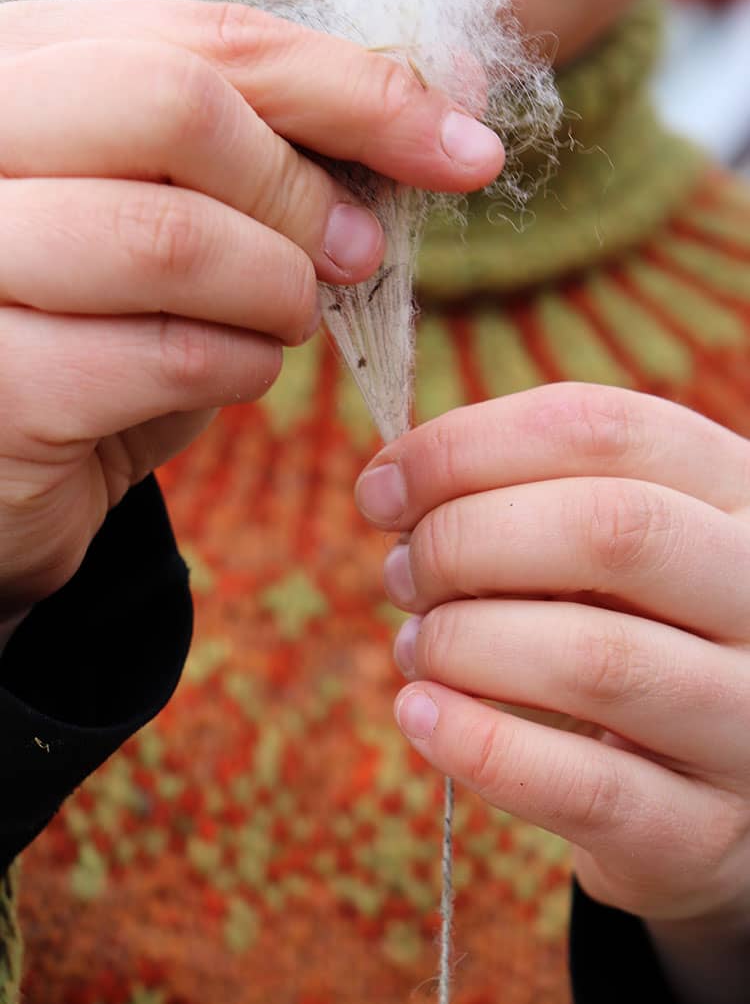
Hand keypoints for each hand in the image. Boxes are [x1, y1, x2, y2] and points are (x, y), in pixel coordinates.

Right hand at [0, 0, 503, 619]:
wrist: (19, 467)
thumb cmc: (111, 328)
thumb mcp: (196, 222)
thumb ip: (294, 150)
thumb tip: (453, 83)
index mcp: (25, 72)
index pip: (205, 40)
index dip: (353, 90)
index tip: (460, 146)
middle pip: (175, 108)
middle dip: (301, 193)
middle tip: (358, 255)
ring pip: (174, 238)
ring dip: (277, 292)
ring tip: (287, 320)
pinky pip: (170, 355)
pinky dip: (244, 368)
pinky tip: (240, 373)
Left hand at [355, 384, 749, 951]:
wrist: (718, 786)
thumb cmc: (637, 631)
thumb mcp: (612, 550)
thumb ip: (528, 501)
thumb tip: (397, 487)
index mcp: (737, 494)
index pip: (604, 429)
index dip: (468, 447)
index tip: (382, 488)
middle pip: (609, 529)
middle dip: (463, 541)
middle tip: (402, 574)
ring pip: (594, 658)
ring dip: (462, 643)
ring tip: (415, 645)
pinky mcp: (705, 831)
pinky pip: (586, 786)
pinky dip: (480, 744)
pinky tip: (420, 714)